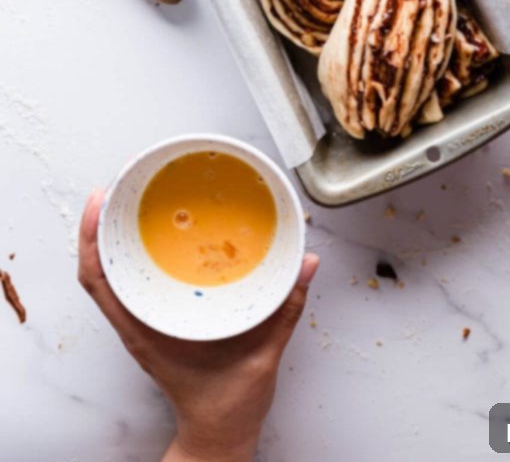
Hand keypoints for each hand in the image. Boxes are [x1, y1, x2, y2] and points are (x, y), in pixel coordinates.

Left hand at [78, 189, 318, 461]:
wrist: (219, 434)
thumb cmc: (230, 403)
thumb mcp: (263, 353)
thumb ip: (287, 306)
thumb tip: (306, 262)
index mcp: (148, 332)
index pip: (100, 280)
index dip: (93, 238)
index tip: (101, 201)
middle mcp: (138, 325)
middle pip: (100, 269)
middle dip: (102, 224)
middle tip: (117, 185)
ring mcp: (143, 324)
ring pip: (112, 274)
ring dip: (114, 236)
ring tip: (127, 198)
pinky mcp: (156, 322)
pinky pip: (132, 283)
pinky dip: (133, 254)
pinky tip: (151, 234)